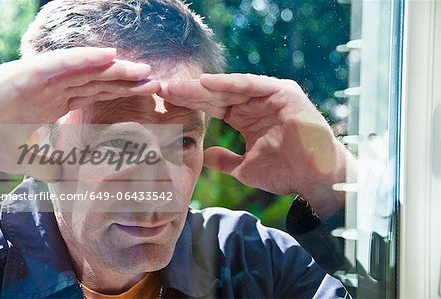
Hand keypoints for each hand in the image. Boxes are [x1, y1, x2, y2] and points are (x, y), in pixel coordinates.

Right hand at [0, 47, 159, 179]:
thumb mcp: (30, 158)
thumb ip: (49, 165)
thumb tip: (63, 181)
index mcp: (58, 101)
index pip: (99, 93)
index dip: (124, 92)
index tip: (149, 94)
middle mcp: (56, 87)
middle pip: (100, 81)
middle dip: (128, 81)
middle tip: (157, 81)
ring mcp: (44, 78)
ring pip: (88, 70)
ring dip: (116, 69)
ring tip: (142, 69)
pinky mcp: (30, 73)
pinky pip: (63, 63)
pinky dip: (87, 59)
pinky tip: (110, 57)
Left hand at [159, 73, 355, 217]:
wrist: (316, 179)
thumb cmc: (286, 172)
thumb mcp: (246, 168)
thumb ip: (226, 160)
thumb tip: (205, 156)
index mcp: (246, 118)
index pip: (212, 107)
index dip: (189, 105)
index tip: (164, 103)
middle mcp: (255, 103)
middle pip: (216, 95)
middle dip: (189, 93)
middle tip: (162, 88)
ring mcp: (269, 96)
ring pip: (230, 88)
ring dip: (202, 87)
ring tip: (177, 86)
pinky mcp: (283, 92)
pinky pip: (252, 85)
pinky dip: (229, 83)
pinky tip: (206, 83)